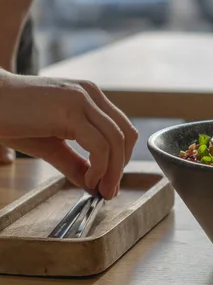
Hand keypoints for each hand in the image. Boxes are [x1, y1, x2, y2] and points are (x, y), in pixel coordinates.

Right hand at [0, 72, 137, 198]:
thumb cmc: (14, 120)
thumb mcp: (51, 144)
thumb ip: (74, 162)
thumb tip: (94, 184)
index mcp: (90, 96)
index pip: (122, 128)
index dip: (122, 159)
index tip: (110, 182)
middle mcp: (90, 93)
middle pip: (126, 134)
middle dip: (121, 167)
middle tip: (108, 191)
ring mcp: (82, 98)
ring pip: (117, 140)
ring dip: (113, 171)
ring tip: (98, 189)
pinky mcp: (70, 110)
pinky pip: (100, 144)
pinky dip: (100, 167)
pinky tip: (87, 180)